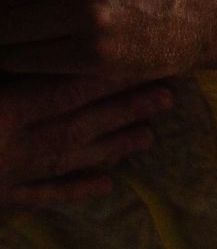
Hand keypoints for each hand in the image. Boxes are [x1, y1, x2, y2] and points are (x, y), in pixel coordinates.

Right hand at [0, 74, 172, 207]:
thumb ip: (5, 70)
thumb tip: (42, 53)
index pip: (65, 92)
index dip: (107, 80)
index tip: (143, 66)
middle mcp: (9, 147)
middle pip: (79, 126)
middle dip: (125, 111)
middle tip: (167, 97)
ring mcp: (4, 176)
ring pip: (67, 160)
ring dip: (111, 147)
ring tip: (149, 135)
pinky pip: (40, 195)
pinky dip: (74, 189)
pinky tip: (105, 184)